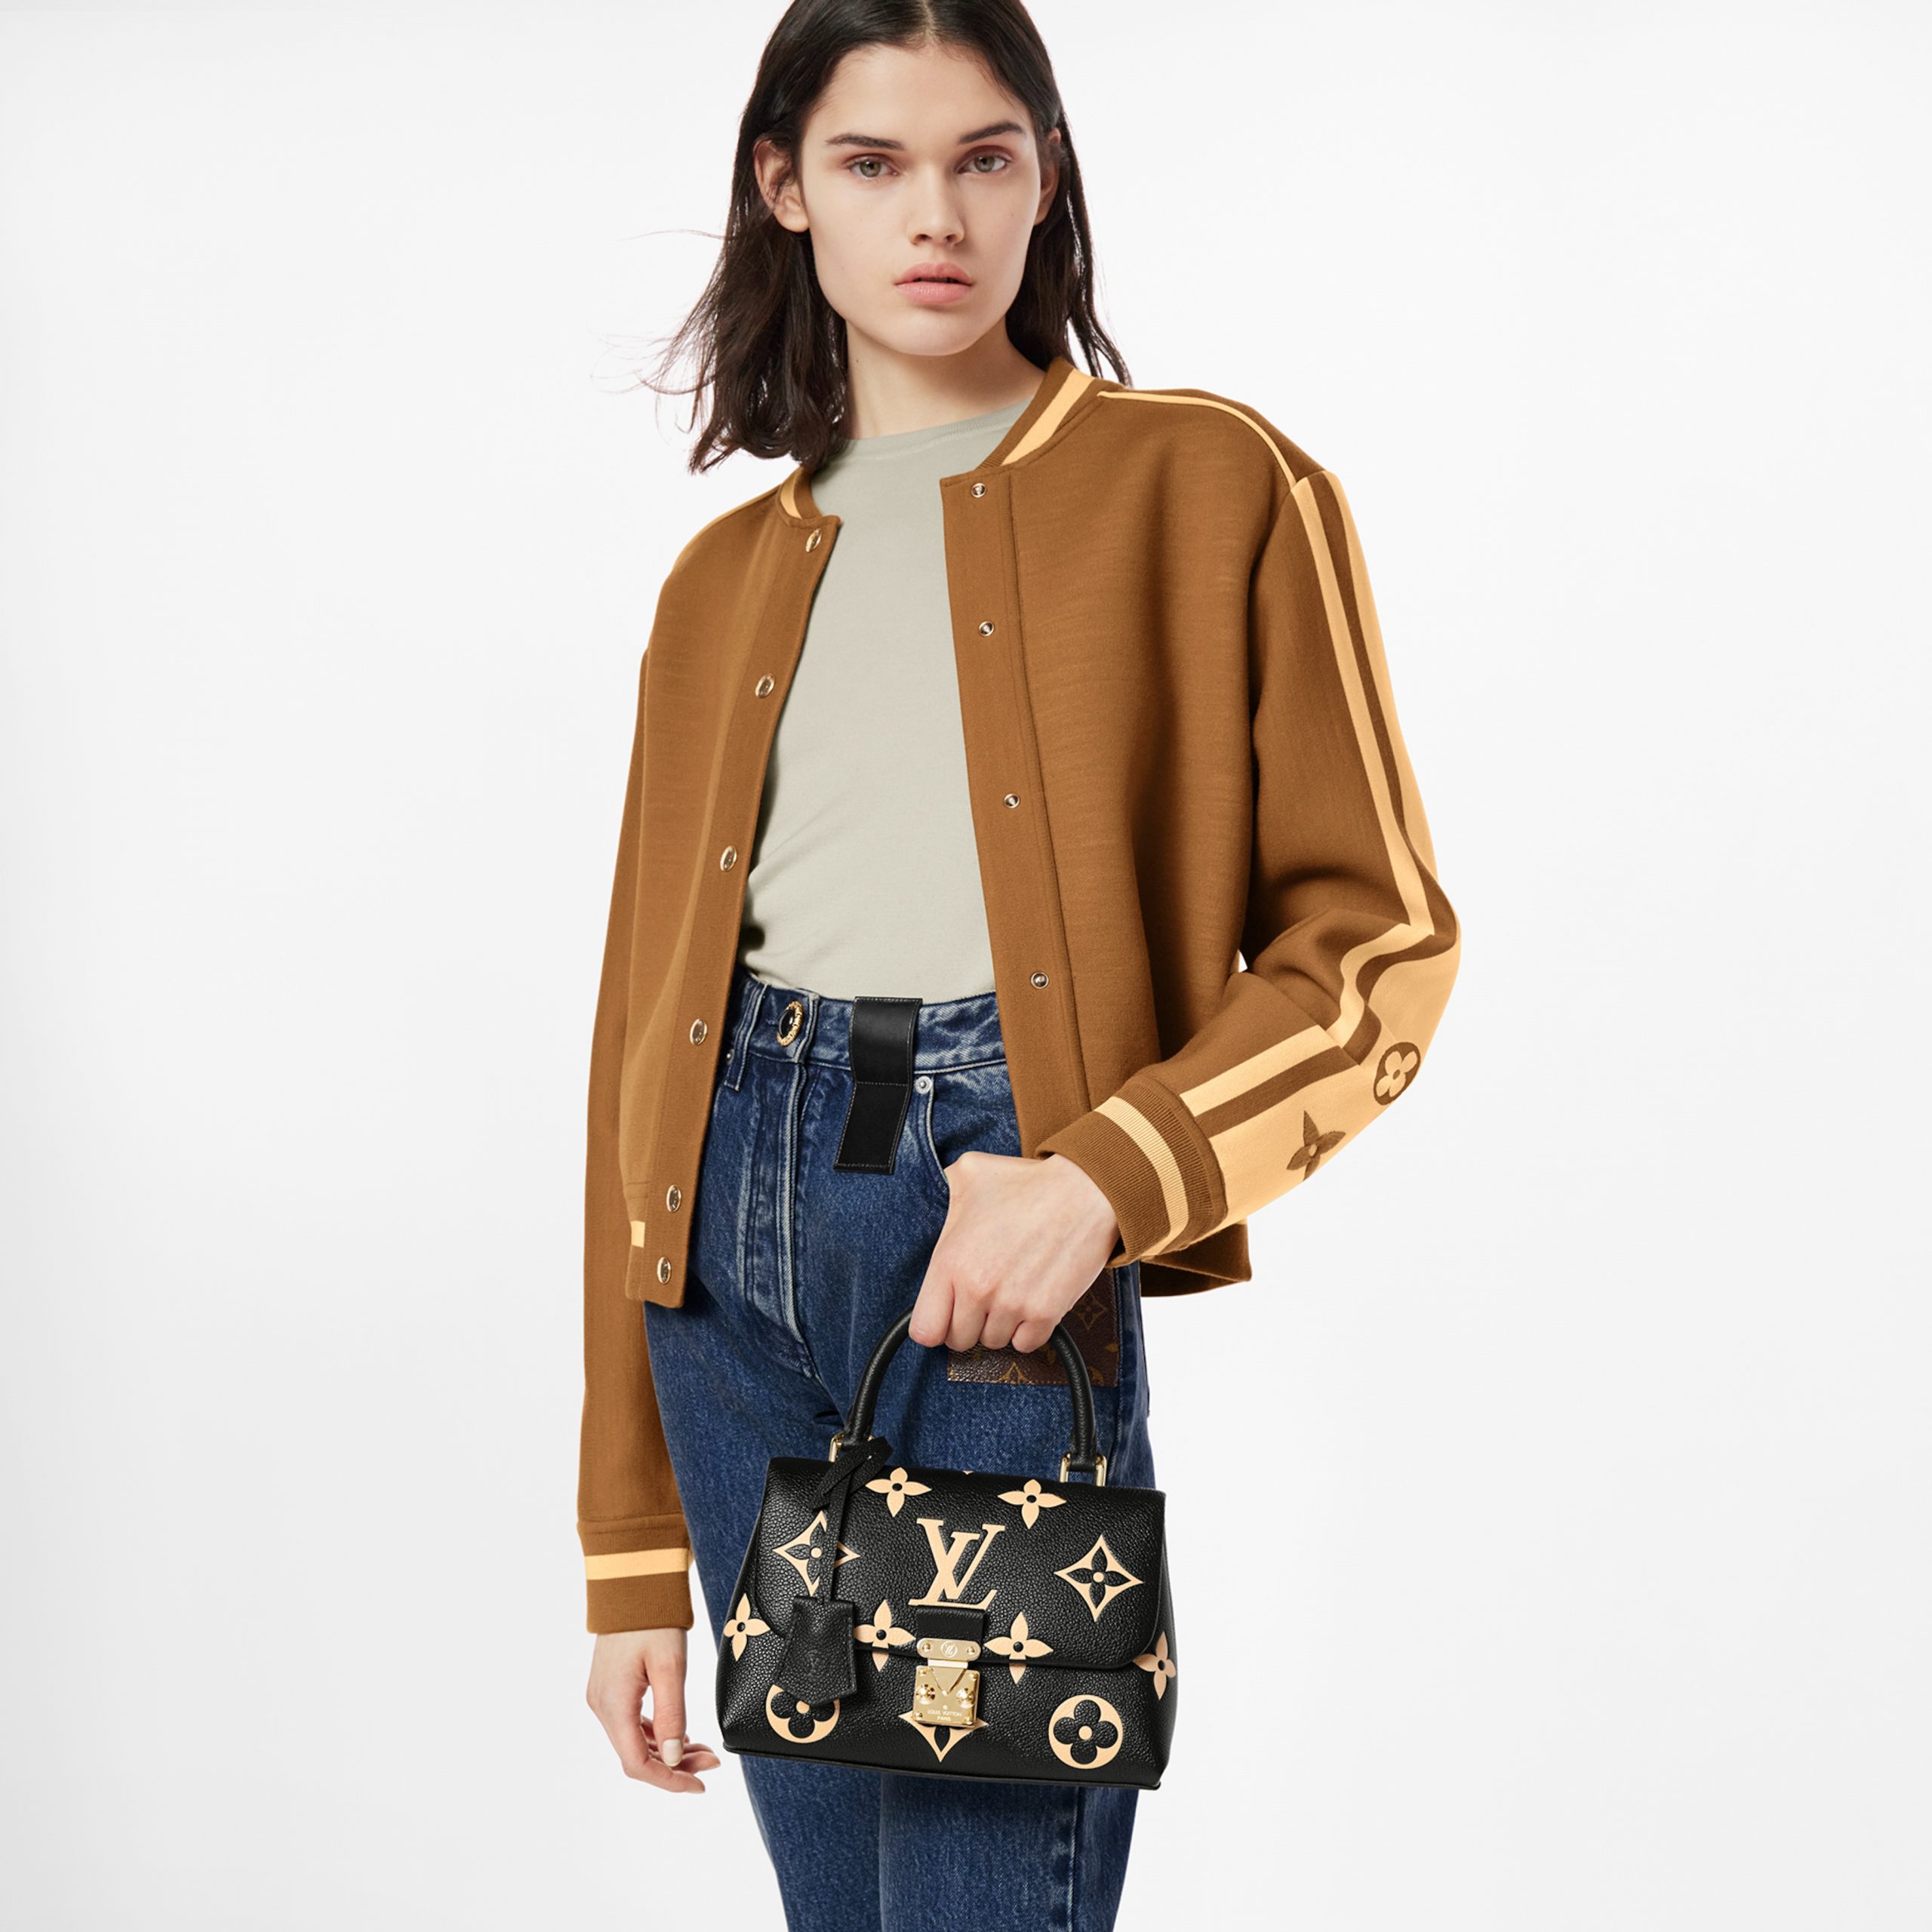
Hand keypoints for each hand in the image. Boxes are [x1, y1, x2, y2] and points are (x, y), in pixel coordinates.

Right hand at [586, 1627, 721, 1792]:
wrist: (633, 1581)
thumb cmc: (653, 1619)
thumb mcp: (670, 1666)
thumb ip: (672, 1714)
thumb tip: (673, 1758)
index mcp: (614, 1705)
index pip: (637, 1764)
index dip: (669, 1780)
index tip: (700, 1785)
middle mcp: (602, 1706)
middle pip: (637, 1755)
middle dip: (675, 1765)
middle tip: (712, 1762)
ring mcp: (603, 1696)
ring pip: (635, 1741)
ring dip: (668, 1751)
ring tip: (704, 1750)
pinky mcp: (610, 1687)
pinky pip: (632, 1723)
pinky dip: (657, 1733)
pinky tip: (680, 1734)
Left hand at [908, 1151, 1121, 1356]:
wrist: (1085, 1191)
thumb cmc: (1028, 1183)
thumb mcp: (971, 1174)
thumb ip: (943, 1192)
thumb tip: (937, 1193)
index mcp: (951, 1261)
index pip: (924, 1329)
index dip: (934, 1323)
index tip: (946, 1312)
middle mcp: (978, 1289)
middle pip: (959, 1340)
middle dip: (968, 1322)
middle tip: (983, 1296)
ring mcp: (1013, 1304)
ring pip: (993, 1342)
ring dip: (999, 1323)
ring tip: (1011, 1290)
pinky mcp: (1046, 1313)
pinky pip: (1026, 1344)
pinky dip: (1028, 1329)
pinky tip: (1031, 1300)